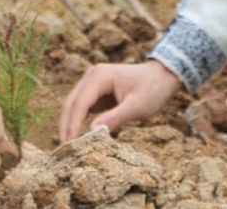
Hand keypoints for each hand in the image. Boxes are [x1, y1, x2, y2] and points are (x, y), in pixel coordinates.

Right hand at [58, 60, 182, 142]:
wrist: (163, 76)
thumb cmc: (152, 89)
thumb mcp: (137, 107)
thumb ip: (115, 118)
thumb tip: (91, 132)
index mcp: (99, 76)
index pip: (79, 103)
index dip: (72, 125)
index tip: (69, 145)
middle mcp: (91, 76)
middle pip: (71, 103)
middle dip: (66, 126)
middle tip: (63, 150)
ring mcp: (92, 82)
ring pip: (73, 106)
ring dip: (69, 125)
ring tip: (67, 147)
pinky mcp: (96, 91)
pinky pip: (82, 107)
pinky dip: (78, 121)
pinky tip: (77, 137)